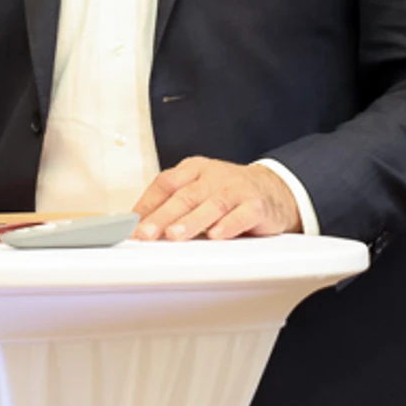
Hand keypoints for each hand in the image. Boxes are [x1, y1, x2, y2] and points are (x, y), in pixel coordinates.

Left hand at [131, 158, 298, 241]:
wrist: (274, 190)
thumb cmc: (229, 192)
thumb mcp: (198, 190)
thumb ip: (172, 204)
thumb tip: (139, 226)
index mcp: (194, 169)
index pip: (165, 183)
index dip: (147, 204)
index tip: (131, 225)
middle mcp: (214, 176)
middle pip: (185, 195)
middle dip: (163, 216)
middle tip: (146, 233)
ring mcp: (236, 189)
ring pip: (211, 204)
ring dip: (191, 221)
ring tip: (174, 235)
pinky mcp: (256, 205)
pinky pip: (242, 215)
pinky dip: (228, 225)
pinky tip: (216, 235)